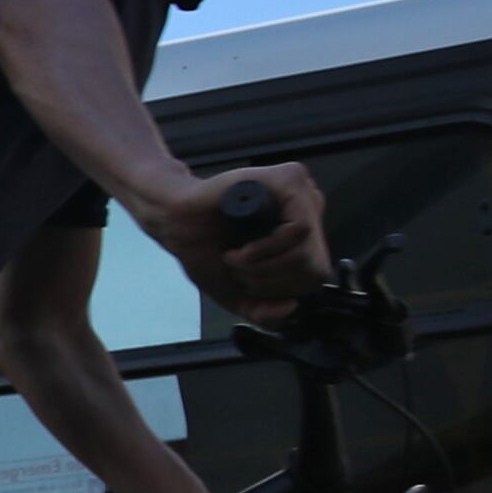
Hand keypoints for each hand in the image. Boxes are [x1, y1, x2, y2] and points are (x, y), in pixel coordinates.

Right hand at [141, 160, 326, 316]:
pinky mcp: (290, 179)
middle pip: (315, 266)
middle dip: (272, 280)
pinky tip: (245, 247)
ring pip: (308, 249)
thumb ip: (264, 313)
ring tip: (237, 257)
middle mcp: (307, 214)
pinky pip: (300, 228)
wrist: (175, 222)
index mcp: (301, 238)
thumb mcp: (239, 294)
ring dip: (266, 265)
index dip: (282, 289)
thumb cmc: (204, 251)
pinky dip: (270, 247)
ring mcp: (301, 195)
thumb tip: (291, 307)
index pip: (316, 276)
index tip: (249, 282)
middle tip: (239, 270)